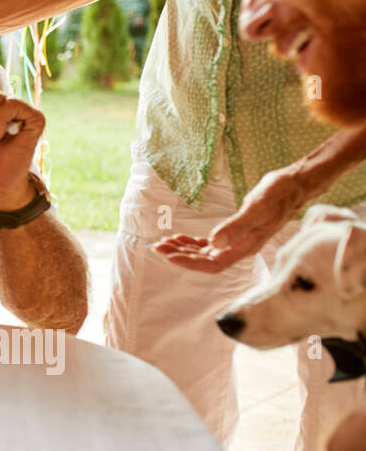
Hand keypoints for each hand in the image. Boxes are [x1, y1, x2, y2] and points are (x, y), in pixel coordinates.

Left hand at [153, 166, 306, 272]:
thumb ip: (236, 227)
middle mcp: (241, 248)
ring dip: (184, 249)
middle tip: (157, 247)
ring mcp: (239, 241)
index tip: (169, 257)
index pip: (213, 264)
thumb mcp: (256, 209)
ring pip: (206, 252)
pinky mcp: (236, 232)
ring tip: (163, 243)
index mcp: (246, 247)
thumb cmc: (278, 195)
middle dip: (181, 255)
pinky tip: (180, 237)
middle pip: (206, 260)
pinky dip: (194, 242)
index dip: (190, 263)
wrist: (294, 185)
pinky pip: (211, 243)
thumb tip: (213, 243)